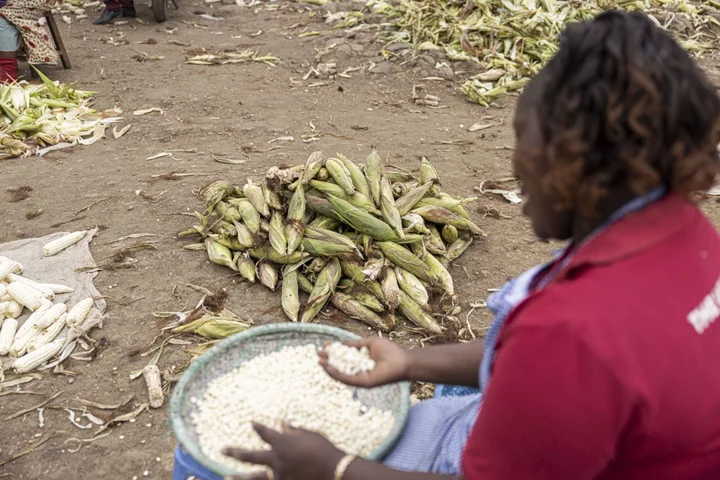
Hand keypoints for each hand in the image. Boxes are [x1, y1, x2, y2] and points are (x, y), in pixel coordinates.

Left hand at [223, 422, 343, 479]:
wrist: (335, 471)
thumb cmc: (324, 450)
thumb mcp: (310, 435)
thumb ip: (294, 431)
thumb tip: (283, 423)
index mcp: (282, 443)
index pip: (265, 432)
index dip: (258, 427)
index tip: (251, 423)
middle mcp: (276, 459)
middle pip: (251, 455)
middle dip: (236, 452)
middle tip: (223, 449)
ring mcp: (279, 475)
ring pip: (255, 477)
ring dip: (239, 478)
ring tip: (227, 477)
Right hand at [319, 337, 410, 387]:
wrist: (402, 360)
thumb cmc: (390, 350)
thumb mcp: (369, 343)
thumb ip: (355, 344)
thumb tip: (341, 342)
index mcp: (361, 360)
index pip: (344, 356)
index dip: (333, 351)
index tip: (324, 345)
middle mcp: (359, 370)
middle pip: (340, 365)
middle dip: (328, 360)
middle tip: (317, 354)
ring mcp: (360, 377)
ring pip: (341, 374)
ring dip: (329, 368)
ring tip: (319, 361)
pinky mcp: (362, 383)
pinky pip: (347, 379)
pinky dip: (337, 374)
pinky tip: (328, 367)